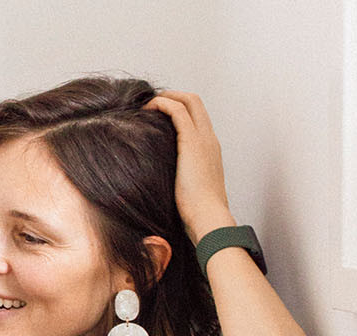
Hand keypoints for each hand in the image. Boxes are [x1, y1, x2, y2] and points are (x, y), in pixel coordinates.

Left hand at [146, 91, 233, 242]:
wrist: (208, 218)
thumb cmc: (197, 215)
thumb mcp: (189, 193)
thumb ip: (180, 184)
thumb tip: (160, 192)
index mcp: (210, 150)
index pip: (198, 117)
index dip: (180, 109)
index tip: (159, 114)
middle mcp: (209, 139)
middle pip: (195, 101)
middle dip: (173, 96)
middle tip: (151, 104)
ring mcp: (203, 138)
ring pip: (188, 100)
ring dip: (166, 97)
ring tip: (146, 105)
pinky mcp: (192, 141)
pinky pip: (177, 111)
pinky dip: (162, 105)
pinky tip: (146, 111)